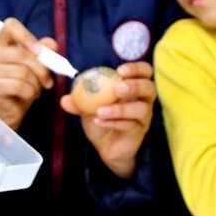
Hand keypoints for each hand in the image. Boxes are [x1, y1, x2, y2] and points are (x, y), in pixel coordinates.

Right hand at [0, 17, 53, 130]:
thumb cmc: (20, 85)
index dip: (27, 36)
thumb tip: (51, 44)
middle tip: (47, 81)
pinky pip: (18, 85)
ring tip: (36, 90)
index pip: (10, 26)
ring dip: (36, 83)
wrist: (7, 111)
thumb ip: (42, 52)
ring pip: (22, 71)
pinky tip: (29, 95)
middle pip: (21, 53)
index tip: (40, 51)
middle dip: (41, 68)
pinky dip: (29, 92)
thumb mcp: (33, 67)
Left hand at [60, 61, 154, 178]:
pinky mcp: (139, 132)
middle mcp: (143, 100)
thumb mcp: (87, 107)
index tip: (120, 70)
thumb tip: (65, 99)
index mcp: (133, 87)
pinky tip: (99, 121)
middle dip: (135, 86)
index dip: (136, 68)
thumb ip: (78, 101)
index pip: (144, 72)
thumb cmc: (101, 119)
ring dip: (120, 109)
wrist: (105, 146)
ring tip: (100, 111)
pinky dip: (113, 122)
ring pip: (141, 109)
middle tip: (117, 89)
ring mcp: (143, 117)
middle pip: (149, 88)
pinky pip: (131, 126)